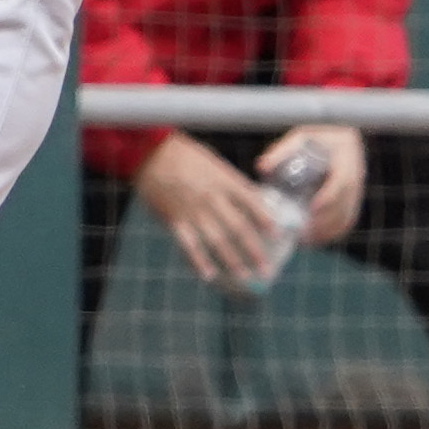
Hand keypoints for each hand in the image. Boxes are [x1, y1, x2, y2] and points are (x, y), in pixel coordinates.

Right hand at [132, 133, 282, 290]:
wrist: (150, 152)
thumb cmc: (184, 154)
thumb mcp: (214, 163)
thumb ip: (229, 183)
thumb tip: (249, 200)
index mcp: (225, 180)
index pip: (252, 202)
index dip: (266, 220)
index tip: (278, 235)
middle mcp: (213, 197)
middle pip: (239, 228)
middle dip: (254, 251)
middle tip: (267, 269)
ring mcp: (194, 210)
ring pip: (218, 241)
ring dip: (232, 261)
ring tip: (244, 276)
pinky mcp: (174, 220)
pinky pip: (189, 246)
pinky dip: (199, 262)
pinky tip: (209, 275)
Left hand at [260, 123, 365, 245]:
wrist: (338, 138)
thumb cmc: (317, 138)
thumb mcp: (299, 139)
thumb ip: (281, 152)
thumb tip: (261, 168)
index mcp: (345, 158)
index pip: (342, 181)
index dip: (329, 197)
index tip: (313, 208)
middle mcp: (356, 176)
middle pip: (344, 205)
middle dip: (324, 221)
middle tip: (302, 232)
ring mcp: (356, 190)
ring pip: (346, 217)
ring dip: (327, 231)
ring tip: (304, 239)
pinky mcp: (352, 201)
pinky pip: (346, 222)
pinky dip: (331, 233)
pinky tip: (313, 239)